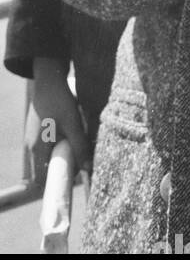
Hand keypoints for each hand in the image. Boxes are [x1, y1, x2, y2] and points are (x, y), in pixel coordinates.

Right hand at [29, 58, 91, 172]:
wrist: (49, 79)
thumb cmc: (60, 102)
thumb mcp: (74, 124)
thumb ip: (80, 146)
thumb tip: (88, 169)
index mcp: (37, 149)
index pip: (42, 179)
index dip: (58, 180)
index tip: (75, 176)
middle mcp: (31, 147)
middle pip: (46, 168)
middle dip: (63, 166)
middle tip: (81, 157)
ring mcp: (33, 138)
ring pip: (49, 156)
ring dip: (64, 153)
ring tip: (78, 142)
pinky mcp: (38, 130)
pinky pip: (49, 145)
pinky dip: (61, 144)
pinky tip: (72, 133)